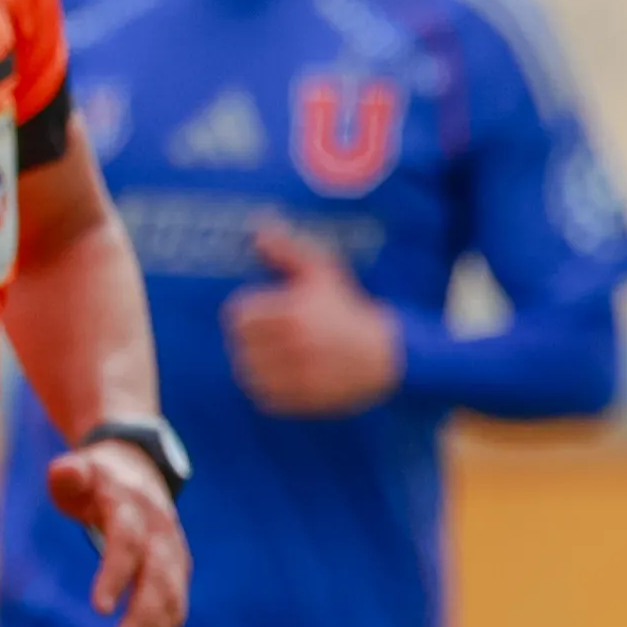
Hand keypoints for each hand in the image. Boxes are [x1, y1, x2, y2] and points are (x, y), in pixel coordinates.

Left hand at [45, 435, 192, 626]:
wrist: (139, 469)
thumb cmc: (96, 476)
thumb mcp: (79, 469)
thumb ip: (70, 474)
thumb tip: (66, 472)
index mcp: (133, 507)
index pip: (127, 542)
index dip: (116, 574)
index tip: (99, 609)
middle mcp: (160, 534)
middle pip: (158, 581)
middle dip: (142, 621)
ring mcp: (173, 554)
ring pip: (172, 599)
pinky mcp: (176, 572)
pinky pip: (174, 608)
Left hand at [226, 218, 403, 416]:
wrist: (387, 355)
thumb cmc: (348, 309)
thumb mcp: (323, 273)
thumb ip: (288, 249)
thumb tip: (258, 226)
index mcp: (294, 314)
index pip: (238, 317)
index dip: (249, 314)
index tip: (265, 314)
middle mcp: (296, 347)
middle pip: (241, 346)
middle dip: (252, 340)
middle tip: (271, 337)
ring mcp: (301, 377)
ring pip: (249, 373)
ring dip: (257, 365)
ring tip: (277, 356)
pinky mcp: (305, 400)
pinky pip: (265, 397)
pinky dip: (269, 389)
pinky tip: (287, 376)